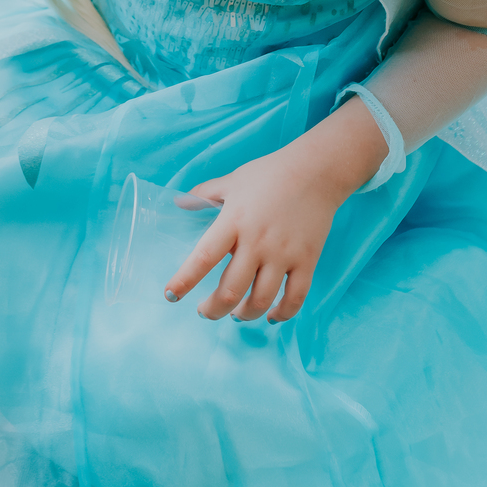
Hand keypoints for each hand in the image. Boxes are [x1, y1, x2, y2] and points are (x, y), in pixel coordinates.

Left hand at [163, 149, 342, 323]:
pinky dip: (283, 314)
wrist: (316, 170)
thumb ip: (204, 194)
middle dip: (212, 310)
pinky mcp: (307, 261)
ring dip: (244, 315)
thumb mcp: (232, 180)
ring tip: (235, 314)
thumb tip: (179, 204)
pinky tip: (272, 316)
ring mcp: (284, 254)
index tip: (170, 295)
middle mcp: (257, 242)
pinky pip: (295, 298)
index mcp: (234, 221)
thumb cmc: (269, 174)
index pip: (204, 257)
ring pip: (260, 300)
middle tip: (204, 311)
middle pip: (230, 291)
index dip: (184, 280)